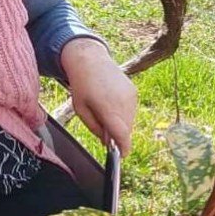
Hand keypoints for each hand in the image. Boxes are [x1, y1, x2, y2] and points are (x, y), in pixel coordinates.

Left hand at [61, 38, 136, 154]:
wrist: (91, 60)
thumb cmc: (82, 86)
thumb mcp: (80, 109)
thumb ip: (94, 128)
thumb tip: (107, 141)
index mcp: (107, 107)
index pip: (122, 134)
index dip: (124, 148)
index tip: (122, 155)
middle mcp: (122, 102)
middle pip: (126, 130)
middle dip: (117, 134)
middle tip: (103, 126)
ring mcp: (130, 96)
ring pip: (130, 121)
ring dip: (121, 123)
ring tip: (105, 109)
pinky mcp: (134, 92)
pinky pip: (131, 110)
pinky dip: (124, 112)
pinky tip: (111, 101)